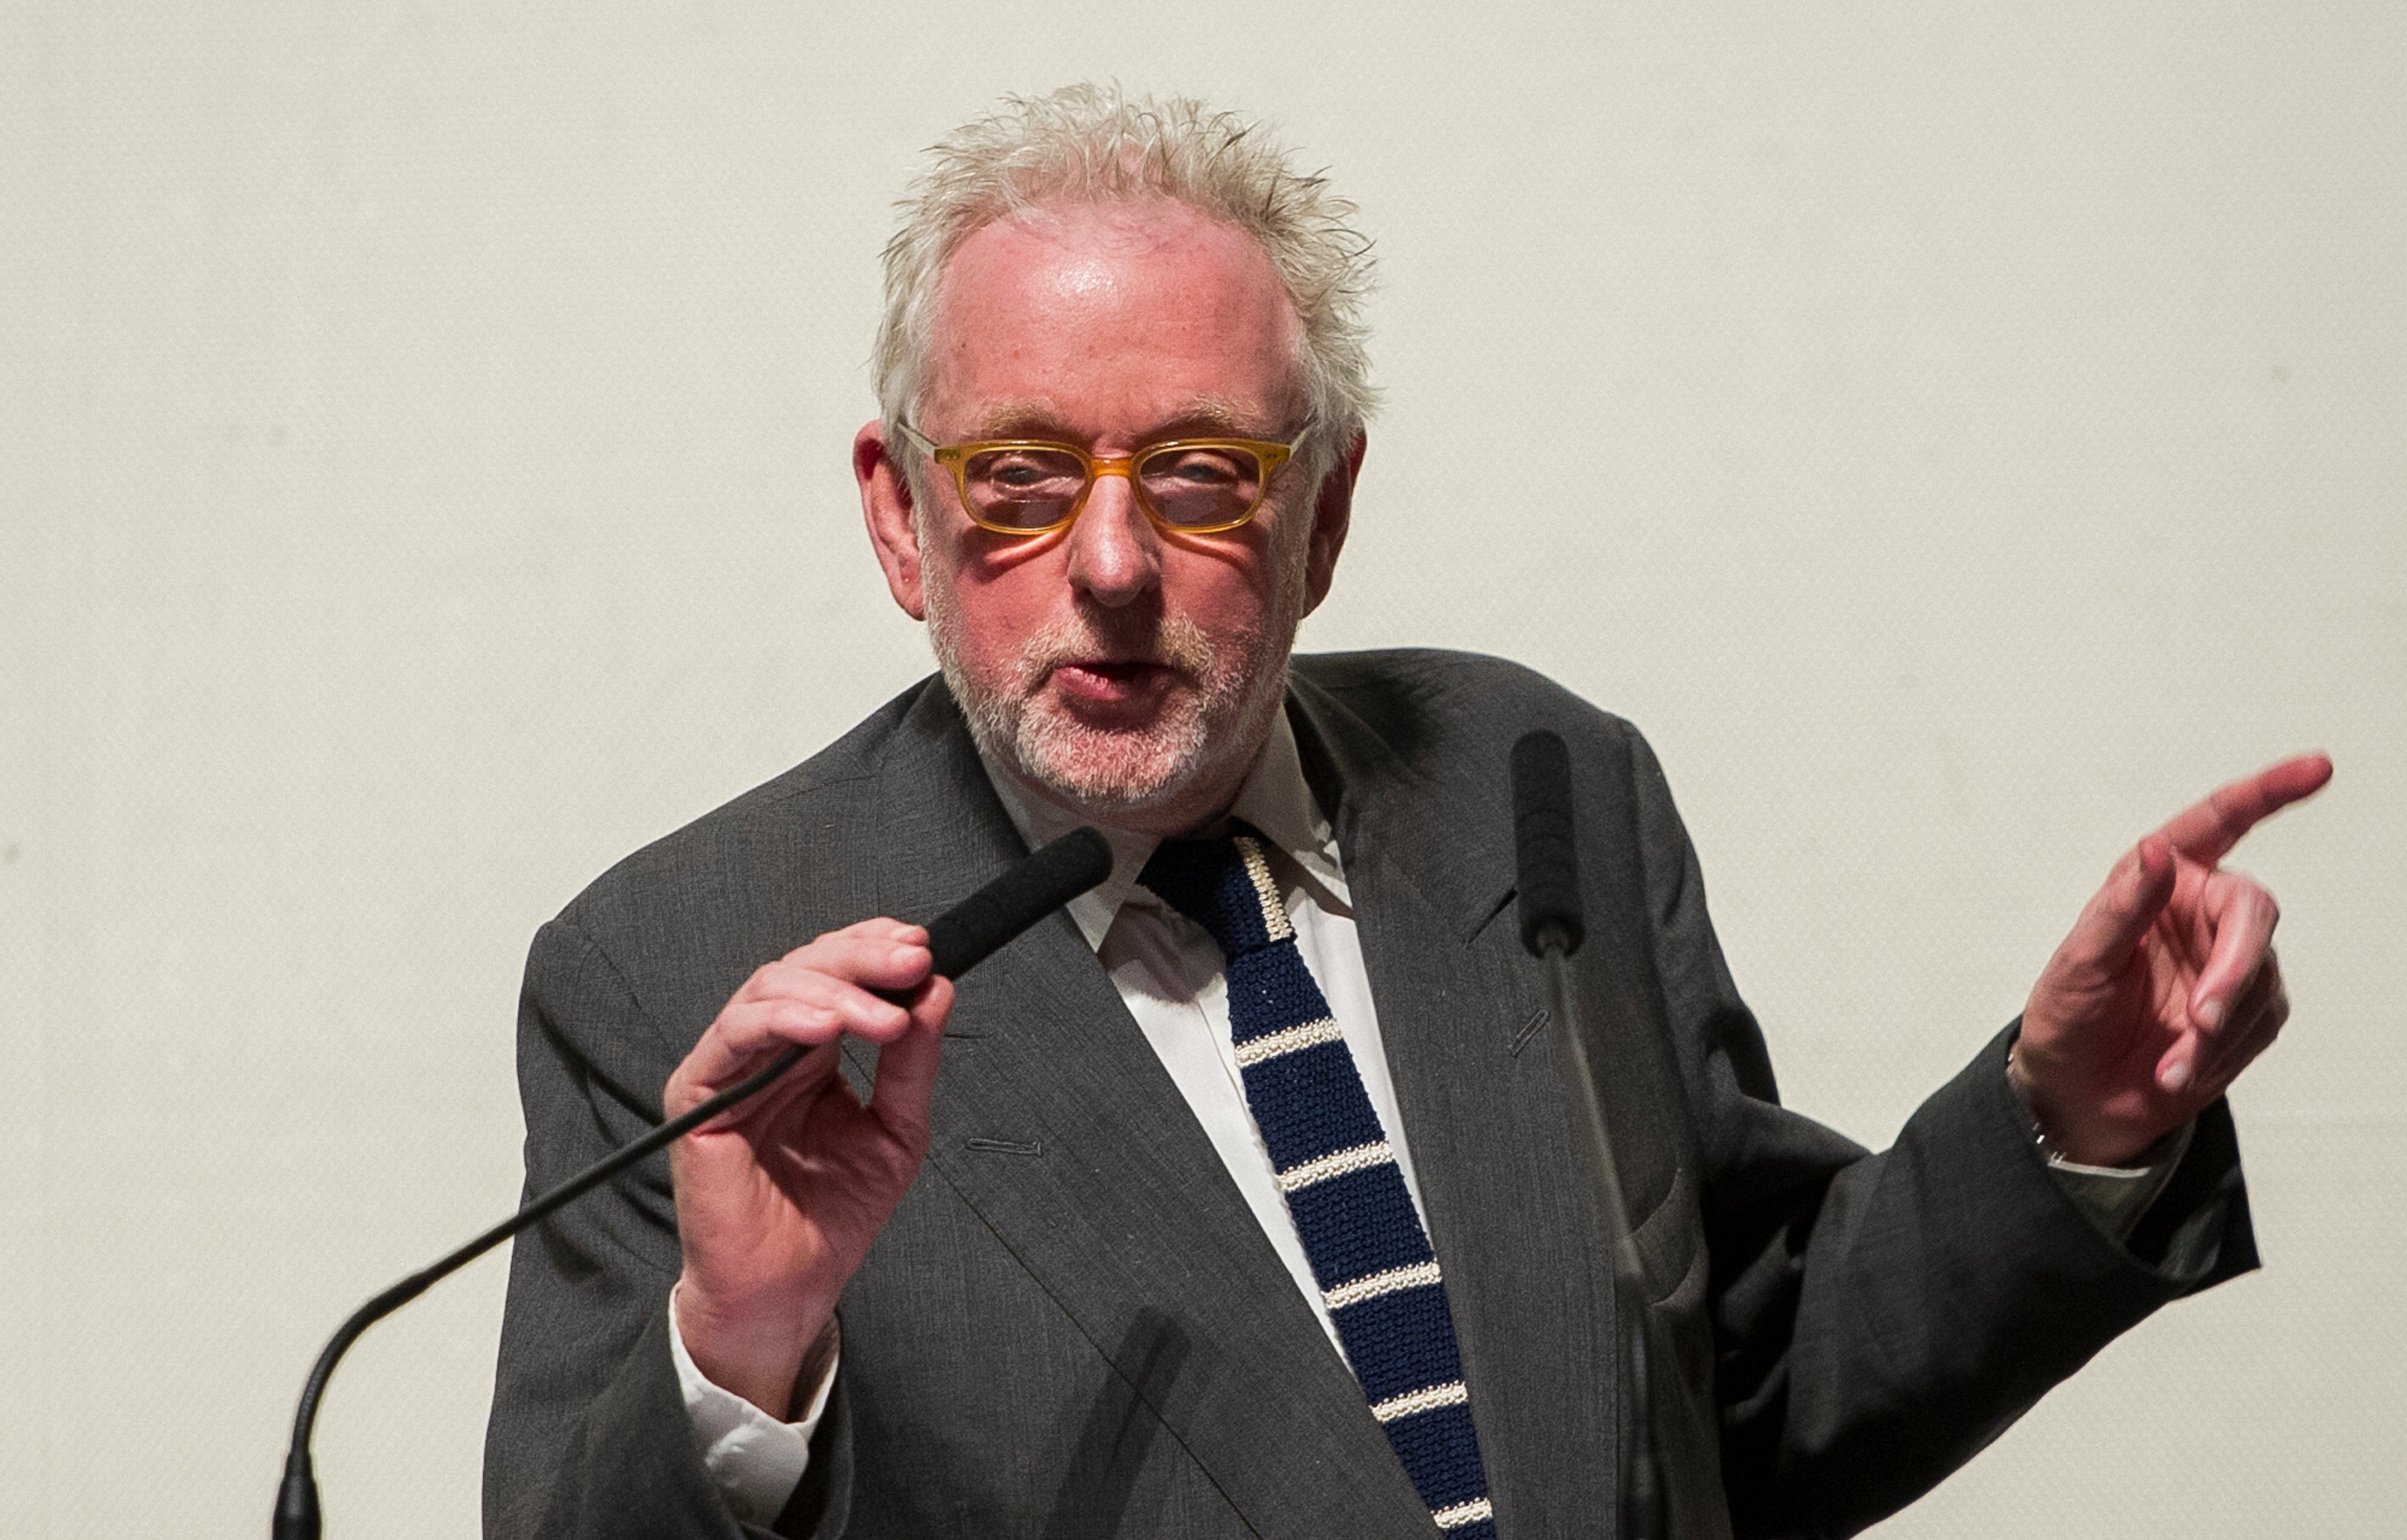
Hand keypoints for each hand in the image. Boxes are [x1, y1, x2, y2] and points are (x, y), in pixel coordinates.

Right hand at [664, 918, 953, 1415]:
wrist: (788, 1289)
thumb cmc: (832, 1216)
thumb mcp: (896, 1131)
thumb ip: (912, 1064)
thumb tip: (936, 990)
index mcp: (812, 1051)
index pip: (838, 974)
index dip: (875, 949)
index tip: (924, 948)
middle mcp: (769, 1049)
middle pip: (806, 967)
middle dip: (863, 958)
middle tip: (912, 962)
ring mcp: (730, 1067)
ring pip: (770, 989)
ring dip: (834, 991)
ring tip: (885, 1017)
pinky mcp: (697, 1095)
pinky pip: (733, 1035)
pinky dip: (782, 1019)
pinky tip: (825, 1026)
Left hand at [2012, 752, 2331, 1167]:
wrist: (2077, 1091)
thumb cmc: (2068, 1015)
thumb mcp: (2080, 961)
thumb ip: (2123, 905)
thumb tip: (2156, 851)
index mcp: (2159, 881)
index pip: (2219, 824)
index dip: (2269, 792)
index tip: (2318, 767)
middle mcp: (2201, 912)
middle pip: (2254, 911)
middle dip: (2233, 967)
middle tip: (2200, 1019)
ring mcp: (2230, 961)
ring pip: (2259, 977)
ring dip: (2217, 1028)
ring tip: (2168, 1062)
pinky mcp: (2247, 1012)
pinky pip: (2255, 1024)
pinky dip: (2218, 1053)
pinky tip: (2176, 1070)